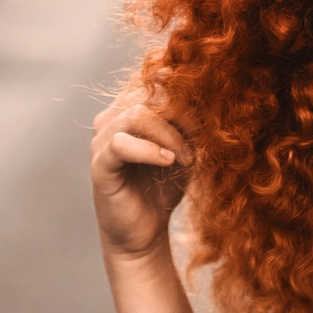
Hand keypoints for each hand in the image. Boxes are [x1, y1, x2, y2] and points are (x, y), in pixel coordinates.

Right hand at [91, 82, 192, 260]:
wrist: (145, 233)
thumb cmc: (163, 188)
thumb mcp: (185, 148)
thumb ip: (191, 123)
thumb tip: (212, 97)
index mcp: (130, 107)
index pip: (154, 79)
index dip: (183, 91)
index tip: (207, 114)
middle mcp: (112, 117)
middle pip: (148, 92)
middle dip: (182, 113)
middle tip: (200, 141)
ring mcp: (102, 140)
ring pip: (136, 113)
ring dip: (170, 134)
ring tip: (186, 158)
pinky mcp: (99, 164)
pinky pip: (121, 143)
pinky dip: (149, 150)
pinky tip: (168, 162)